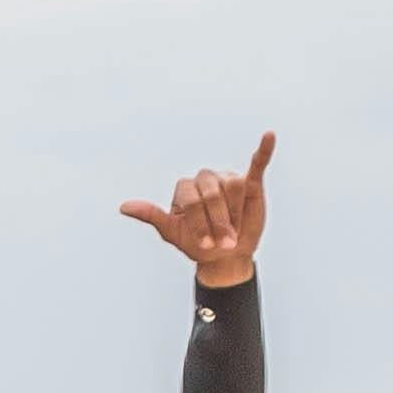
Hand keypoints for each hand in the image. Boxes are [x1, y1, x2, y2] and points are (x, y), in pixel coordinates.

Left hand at [120, 131, 273, 288]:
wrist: (224, 256)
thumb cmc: (197, 244)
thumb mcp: (172, 233)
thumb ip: (152, 215)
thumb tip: (123, 206)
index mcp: (185, 189)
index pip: (190, 198)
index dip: (199, 222)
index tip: (205, 244)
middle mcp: (205, 179)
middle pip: (211, 192)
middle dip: (217, 222)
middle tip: (223, 241)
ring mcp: (227, 180)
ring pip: (232, 185)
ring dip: (234, 212)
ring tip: (234, 228)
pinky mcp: (250, 182)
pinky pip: (257, 163)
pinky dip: (265, 150)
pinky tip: (269, 136)